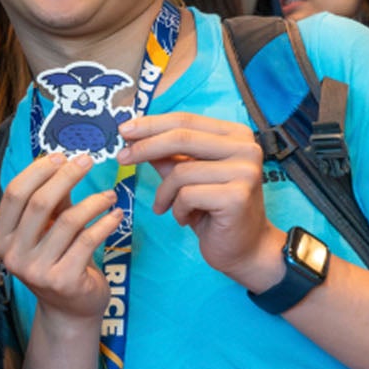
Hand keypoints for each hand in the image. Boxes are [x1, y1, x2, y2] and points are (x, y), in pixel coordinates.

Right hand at [0, 151, 117, 325]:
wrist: (70, 308)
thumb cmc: (58, 260)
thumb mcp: (47, 228)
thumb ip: (51, 200)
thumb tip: (63, 161)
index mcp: (0, 237)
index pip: (15, 193)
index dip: (38, 171)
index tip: (62, 156)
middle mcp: (12, 255)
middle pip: (39, 203)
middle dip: (67, 176)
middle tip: (88, 162)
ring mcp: (36, 271)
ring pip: (67, 221)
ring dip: (93, 201)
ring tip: (109, 195)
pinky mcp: (63, 281)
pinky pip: (88, 240)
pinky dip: (106, 223)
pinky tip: (116, 214)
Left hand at [117, 112, 285, 290]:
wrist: (244, 249)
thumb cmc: (214, 211)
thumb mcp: (188, 177)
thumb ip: (167, 155)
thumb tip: (134, 135)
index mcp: (235, 135)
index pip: (186, 120)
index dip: (152, 124)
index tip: (124, 130)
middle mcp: (246, 148)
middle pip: (182, 137)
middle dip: (145, 147)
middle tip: (121, 158)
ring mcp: (245, 171)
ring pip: (181, 171)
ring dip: (164, 193)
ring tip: (166, 206)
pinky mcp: (238, 196)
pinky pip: (188, 195)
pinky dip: (178, 209)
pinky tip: (186, 218)